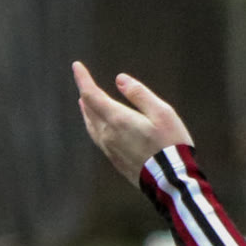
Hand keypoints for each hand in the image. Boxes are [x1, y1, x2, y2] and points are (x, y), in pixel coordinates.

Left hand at [73, 61, 192, 184]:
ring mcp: (110, 149)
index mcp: (117, 119)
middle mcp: (108, 134)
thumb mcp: (161, 111)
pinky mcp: (115, 160)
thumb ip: (139, 94)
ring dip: (87, 111)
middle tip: (82, 81)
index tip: (76, 65)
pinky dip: (93, 125)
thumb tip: (119, 79)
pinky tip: (99, 126)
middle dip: (85, 94)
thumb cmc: (169, 142)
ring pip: (91, 126)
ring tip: (84, 102)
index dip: (82, 79)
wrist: (169, 180)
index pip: (91, 95)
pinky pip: (98, 138)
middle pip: (89, 110)